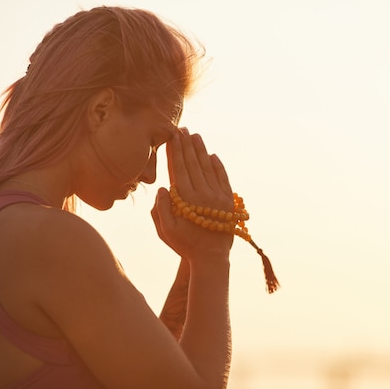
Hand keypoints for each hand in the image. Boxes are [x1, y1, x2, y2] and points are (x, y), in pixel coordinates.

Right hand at [151, 128, 233, 260]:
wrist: (211, 259)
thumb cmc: (185, 245)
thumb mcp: (166, 231)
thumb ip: (161, 209)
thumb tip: (162, 188)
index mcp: (186, 200)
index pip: (178, 169)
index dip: (175, 151)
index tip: (172, 137)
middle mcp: (203, 194)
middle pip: (193, 164)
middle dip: (186, 145)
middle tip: (182, 129)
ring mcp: (217, 196)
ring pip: (207, 167)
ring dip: (201, 150)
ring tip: (195, 136)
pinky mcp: (228, 201)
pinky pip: (223, 178)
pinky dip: (218, 166)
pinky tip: (212, 155)